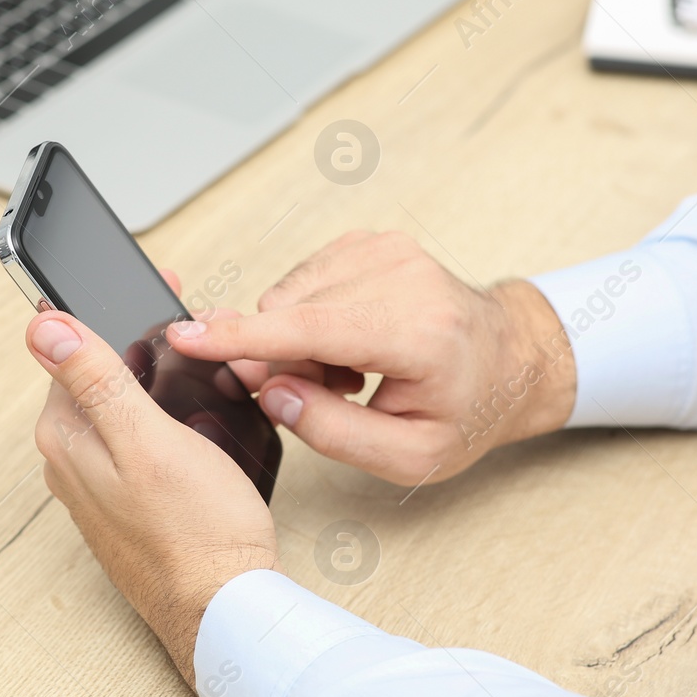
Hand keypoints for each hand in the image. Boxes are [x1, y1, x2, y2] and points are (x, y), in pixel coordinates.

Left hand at [27, 297, 277, 685]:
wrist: (225, 606)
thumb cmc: (197, 532)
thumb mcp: (147, 441)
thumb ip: (95, 380)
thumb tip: (42, 326)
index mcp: (66, 435)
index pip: (71, 346)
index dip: (112, 308)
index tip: (157, 286)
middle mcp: (71, 459)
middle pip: (96, 373)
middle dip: (137, 338)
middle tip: (188, 319)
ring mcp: (97, 482)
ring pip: (118, 405)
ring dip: (152, 375)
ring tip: (198, 358)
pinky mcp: (127, 499)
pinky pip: (134, 437)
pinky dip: (160, 414)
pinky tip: (191, 415)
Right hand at [167, 231, 575, 485]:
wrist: (509, 359)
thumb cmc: (466, 410)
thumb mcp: (410, 456)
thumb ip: (334, 432)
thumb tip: (272, 392)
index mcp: (418, 332)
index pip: (311, 330)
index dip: (242, 337)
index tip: (187, 336)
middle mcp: (402, 276)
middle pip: (289, 314)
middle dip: (284, 360)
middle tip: (330, 392)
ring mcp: (386, 249)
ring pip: (288, 297)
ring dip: (299, 341)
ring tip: (348, 371)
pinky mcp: (371, 241)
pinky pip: (301, 283)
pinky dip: (310, 318)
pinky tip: (347, 342)